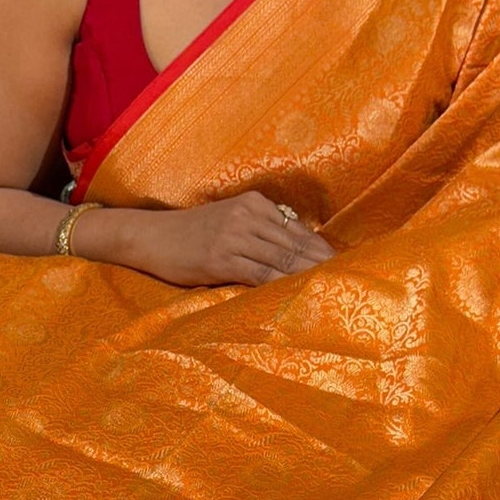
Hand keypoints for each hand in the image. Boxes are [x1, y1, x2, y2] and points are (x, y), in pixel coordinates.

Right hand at [82, 192, 334, 287]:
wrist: (150, 236)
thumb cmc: (192, 233)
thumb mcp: (230, 220)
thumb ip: (261, 231)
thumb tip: (297, 250)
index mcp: (254, 203)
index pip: (298, 229)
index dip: (323, 249)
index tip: (345, 265)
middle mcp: (247, 216)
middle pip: (296, 245)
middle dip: (323, 264)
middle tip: (349, 280)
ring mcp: (234, 237)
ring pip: (282, 260)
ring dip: (308, 277)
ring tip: (331, 290)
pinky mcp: (221, 259)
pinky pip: (259, 275)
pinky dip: (281, 286)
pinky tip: (296, 296)